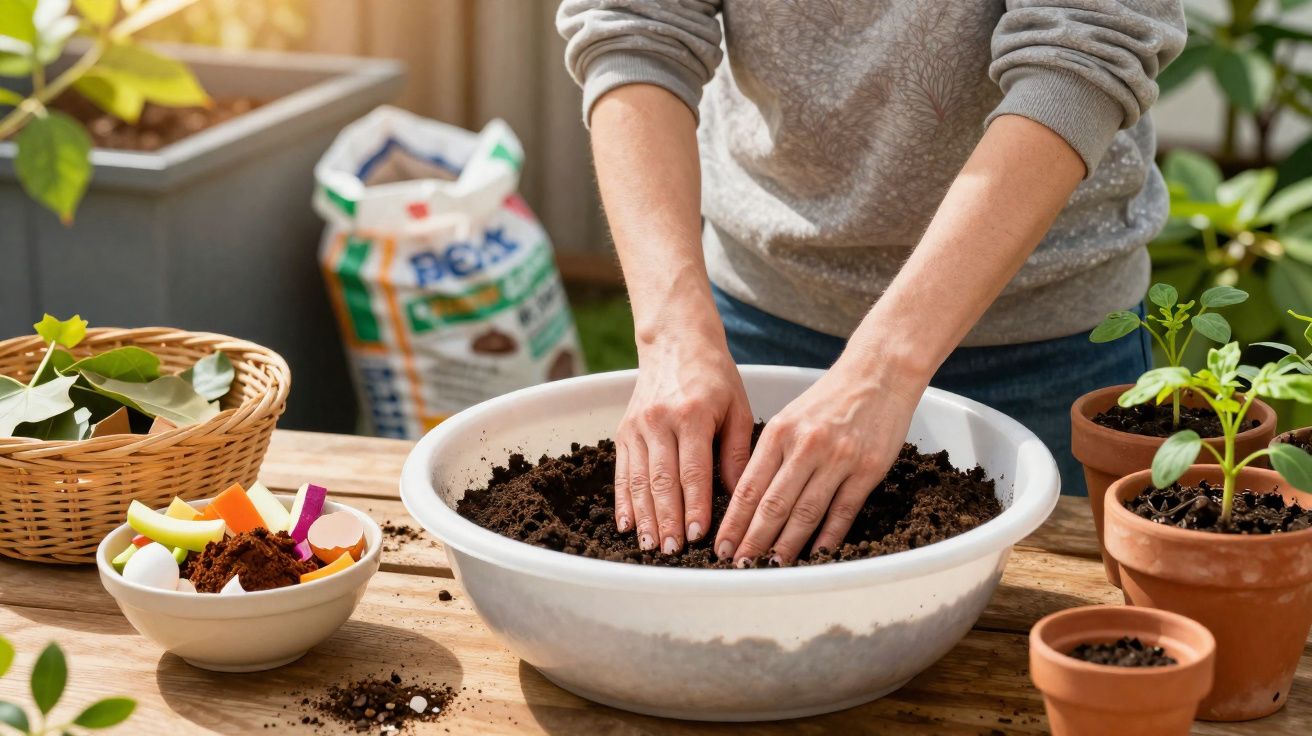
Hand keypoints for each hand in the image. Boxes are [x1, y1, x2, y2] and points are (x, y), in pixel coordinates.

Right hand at [617, 329, 753, 553]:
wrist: (675, 341)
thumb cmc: (714, 375)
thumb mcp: (737, 407)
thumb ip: (736, 452)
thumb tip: (738, 495)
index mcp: (691, 415)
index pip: (693, 471)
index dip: (694, 506)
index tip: (698, 535)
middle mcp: (659, 421)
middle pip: (661, 480)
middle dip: (667, 520)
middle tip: (672, 551)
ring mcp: (637, 426)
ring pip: (637, 480)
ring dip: (643, 517)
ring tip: (650, 546)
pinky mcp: (623, 431)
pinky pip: (621, 471)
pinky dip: (622, 501)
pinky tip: (627, 524)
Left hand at [713, 356, 922, 564]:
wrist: (878, 374)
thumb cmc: (829, 398)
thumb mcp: (789, 418)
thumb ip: (769, 454)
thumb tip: (747, 499)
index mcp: (779, 433)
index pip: (749, 487)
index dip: (734, 522)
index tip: (721, 545)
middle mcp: (805, 447)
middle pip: (773, 505)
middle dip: (752, 540)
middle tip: (738, 566)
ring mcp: (838, 459)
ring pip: (805, 513)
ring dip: (786, 545)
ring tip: (771, 567)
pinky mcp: (867, 470)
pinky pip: (842, 511)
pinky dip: (828, 537)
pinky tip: (816, 555)